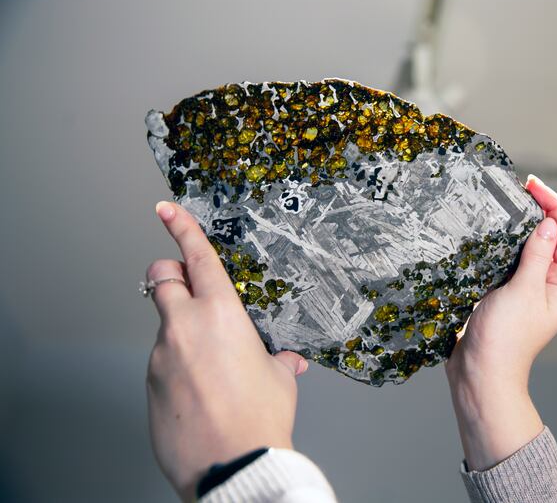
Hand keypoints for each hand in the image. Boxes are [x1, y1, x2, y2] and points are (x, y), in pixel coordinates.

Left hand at [145, 201, 307, 501]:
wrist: (232, 467)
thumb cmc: (259, 419)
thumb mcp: (279, 382)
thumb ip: (278, 362)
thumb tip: (287, 361)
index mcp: (220, 315)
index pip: (196, 258)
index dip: (180, 227)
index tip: (166, 210)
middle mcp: (184, 328)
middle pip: (160, 279)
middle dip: (170, 276)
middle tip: (187, 289)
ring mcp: (160, 358)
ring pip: (163, 327)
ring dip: (181, 334)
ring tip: (211, 370)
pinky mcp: (149, 387)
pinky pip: (161, 364)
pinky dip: (177, 369)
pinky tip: (200, 394)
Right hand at [445, 175, 556, 470]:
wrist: (480, 372)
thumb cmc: (505, 339)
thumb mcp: (523, 291)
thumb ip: (536, 255)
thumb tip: (548, 223)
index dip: (555, 206)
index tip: (534, 185)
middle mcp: (552, 285)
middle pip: (553, 237)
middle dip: (540, 210)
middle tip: (521, 187)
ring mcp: (530, 288)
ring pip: (531, 246)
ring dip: (522, 224)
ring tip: (508, 200)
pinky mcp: (508, 291)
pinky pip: (512, 259)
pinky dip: (506, 242)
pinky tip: (493, 229)